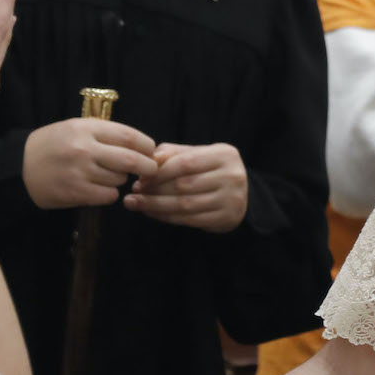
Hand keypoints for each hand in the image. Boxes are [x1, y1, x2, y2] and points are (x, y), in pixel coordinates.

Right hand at [23, 118, 158, 208]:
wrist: (18, 168)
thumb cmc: (50, 145)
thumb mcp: (74, 128)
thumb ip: (103, 133)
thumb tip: (139, 145)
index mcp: (85, 128)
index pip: (128, 135)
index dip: (146, 145)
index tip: (151, 151)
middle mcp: (84, 148)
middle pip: (131, 160)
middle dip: (147, 166)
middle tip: (151, 170)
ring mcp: (80, 172)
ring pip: (119, 179)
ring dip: (121, 180)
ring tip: (109, 176)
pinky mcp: (76, 192)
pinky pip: (108, 196)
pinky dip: (110, 194)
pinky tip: (99, 189)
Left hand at [123, 143, 248, 231]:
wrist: (241, 194)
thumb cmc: (210, 171)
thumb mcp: (197, 155)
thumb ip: (173, 154)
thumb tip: (147, 160)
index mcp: (224, 154)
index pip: (185, 162)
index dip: (159, 172)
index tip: (139, 179)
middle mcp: (232, 176)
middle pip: (183, 185)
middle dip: (154, 190)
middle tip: (133, 194)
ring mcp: (232, 199)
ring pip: (185, 204)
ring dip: (156, 206)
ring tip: (136, 204)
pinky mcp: (227, 218)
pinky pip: (190, 219)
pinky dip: (167, 217)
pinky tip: (152, 214)